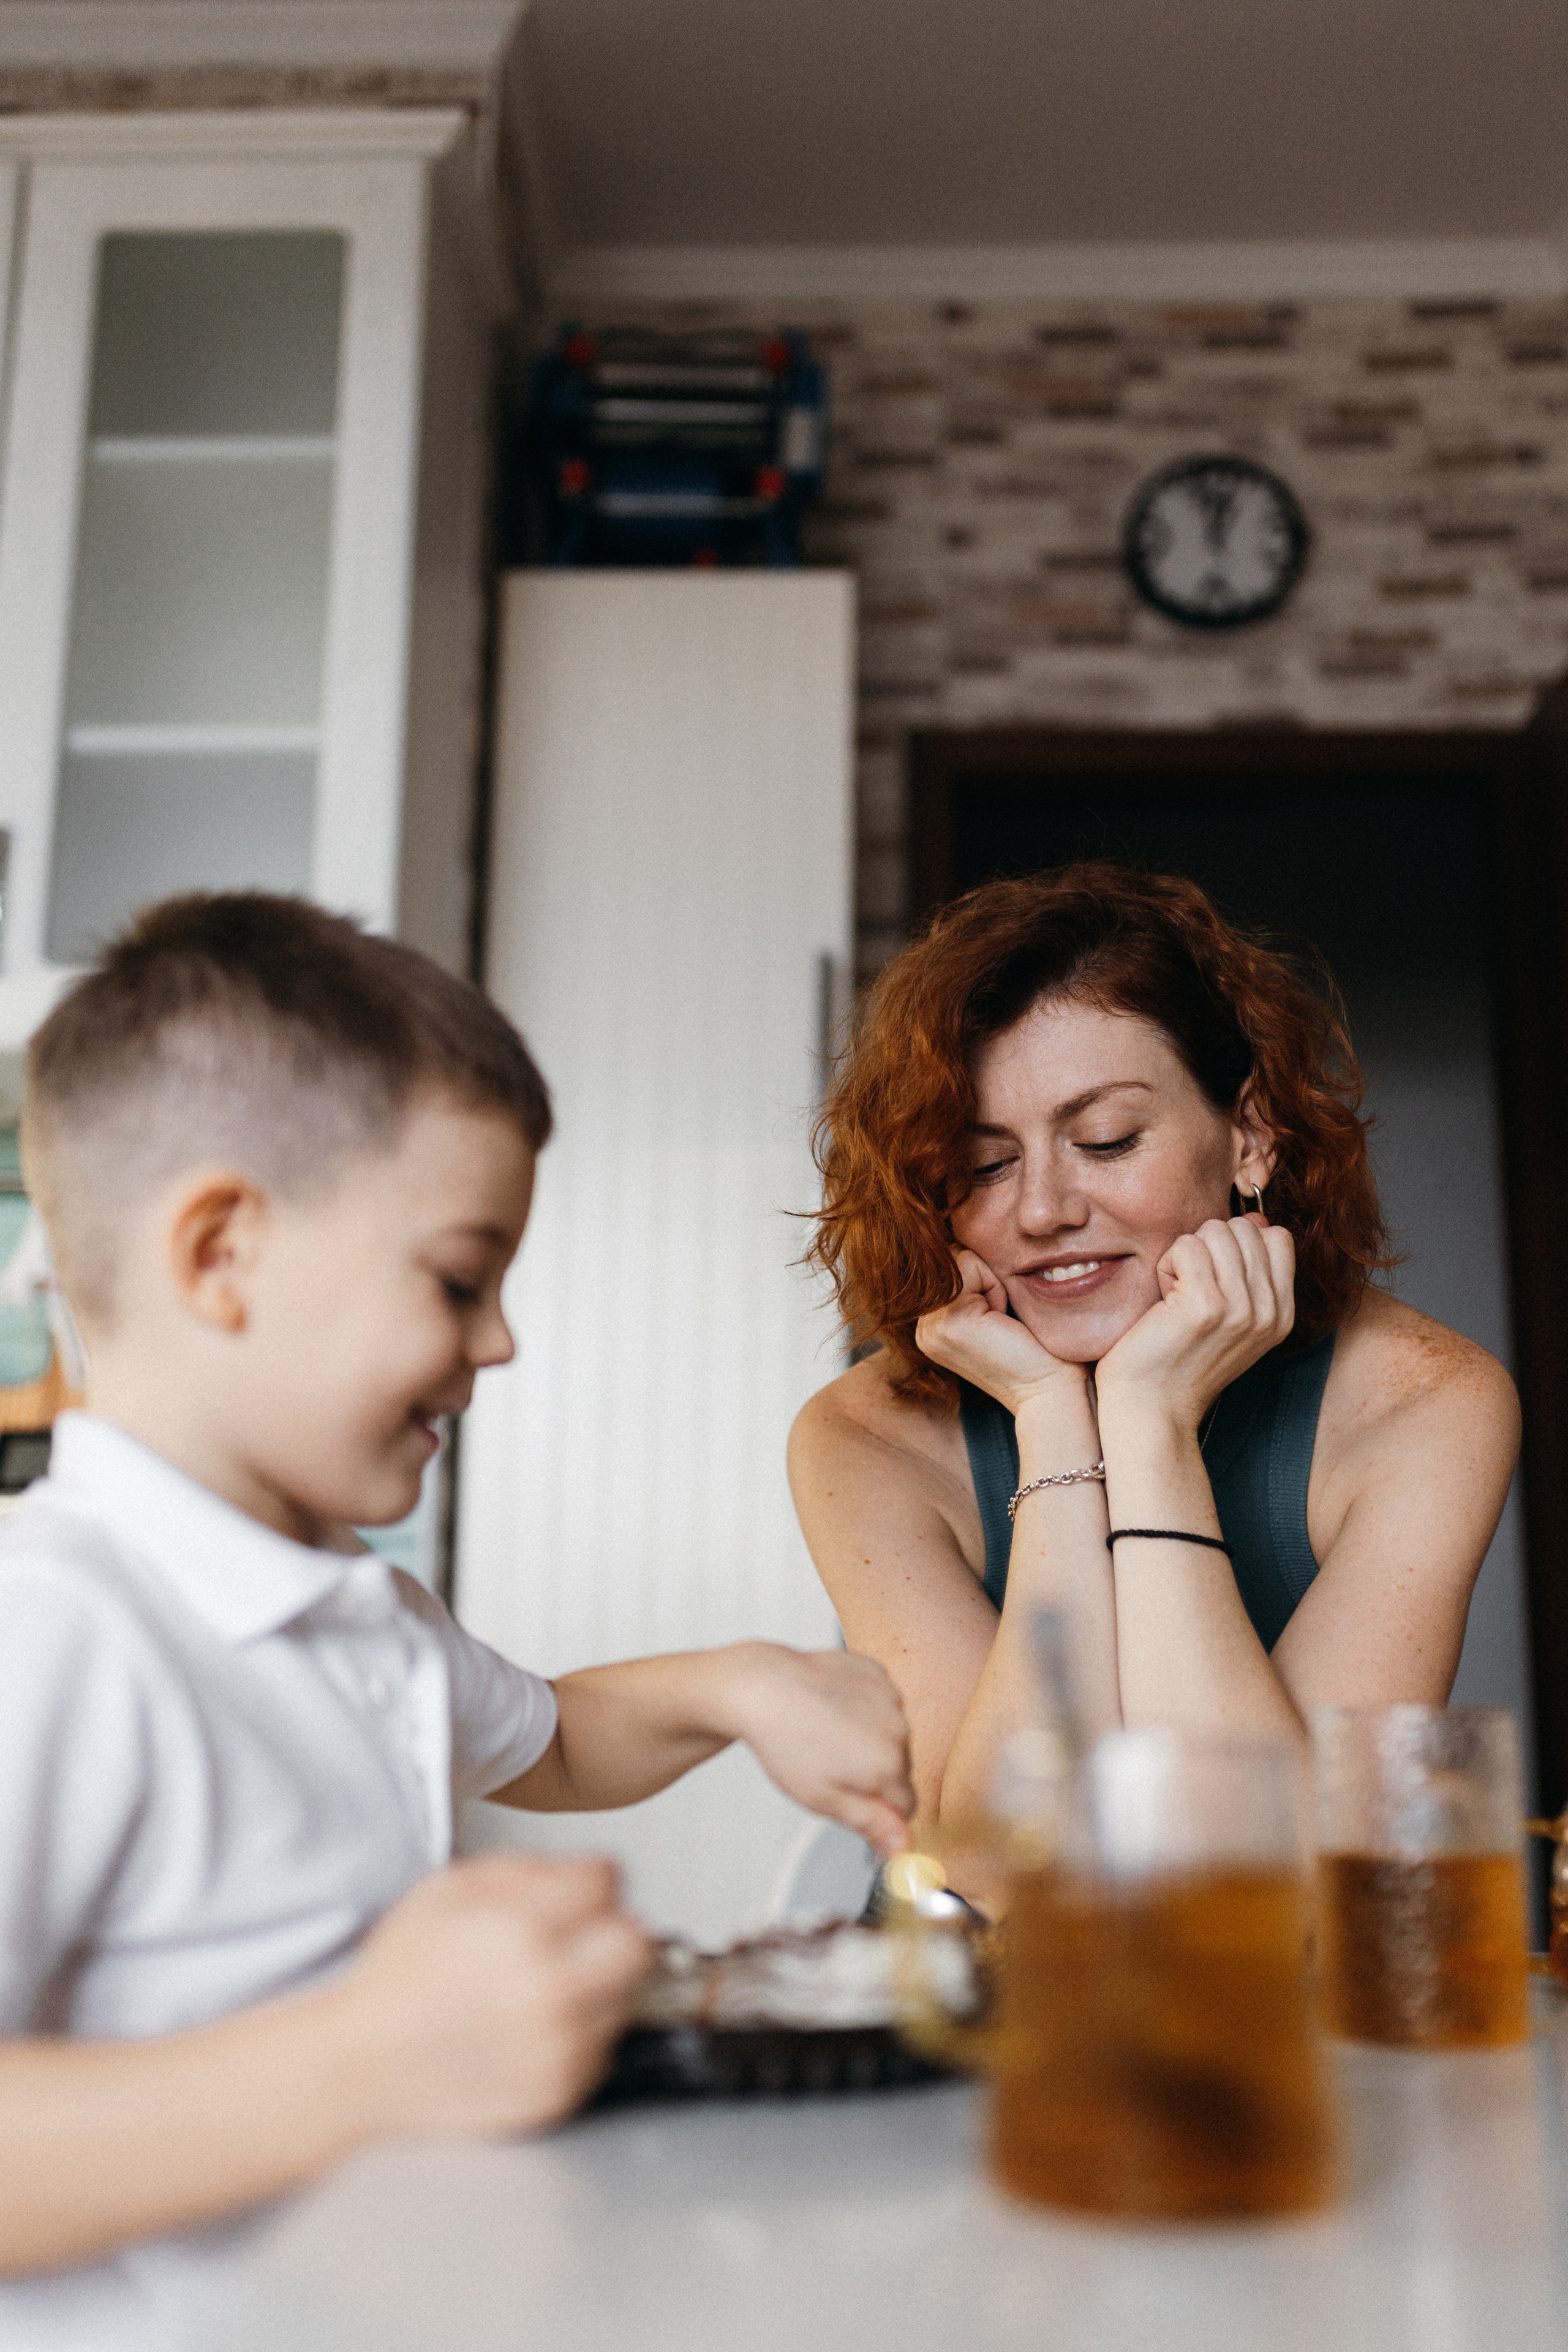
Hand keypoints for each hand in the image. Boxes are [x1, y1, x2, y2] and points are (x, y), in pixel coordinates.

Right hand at [334, 1854, 652, 2142]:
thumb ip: (526, 1869)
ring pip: (625, 1995)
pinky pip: (602, 2045)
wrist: (365, 2064)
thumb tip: (586, 1872)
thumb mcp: (448, 1887)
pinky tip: (533, 2025)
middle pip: (635, 1942)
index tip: (579, 1892)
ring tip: (543, 1985)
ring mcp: (556, 2048)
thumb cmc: (402, 1975)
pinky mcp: (559, 2092)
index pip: (607, 1879)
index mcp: (519, 1929)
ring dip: (597, 1983)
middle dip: (611, 1930)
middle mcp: (546, 1991)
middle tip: (581, 1937)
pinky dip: (579, 2031)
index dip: (590, 1880)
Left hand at [724, 1646, 914, 1855]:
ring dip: (870, 1739)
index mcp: (887, 1765)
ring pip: (891, 1735)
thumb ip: (871, 1825)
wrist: (762, 1688)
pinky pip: (881, 1702)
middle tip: (830, 1766)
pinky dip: (863, 1708)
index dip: (880, 1812)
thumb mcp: (823, 1800)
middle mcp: (897, 1729)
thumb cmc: (785, 1743)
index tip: (854, 1802)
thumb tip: (903, 1846)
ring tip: (827, 1735)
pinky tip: (831, 1709)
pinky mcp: (876, 1672)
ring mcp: (888, 1696)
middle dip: (873, 1774)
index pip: (907, 1806)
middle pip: (900, 1769)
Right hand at [915, 1248, 1086, 1416]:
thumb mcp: (998, 1310)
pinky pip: (969, 1267)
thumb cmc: (1039, 1351)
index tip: (1003, 1314)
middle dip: (985, 1275)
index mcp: (933, 1327)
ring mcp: (930, 1328)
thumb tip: (969, 1232)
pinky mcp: (948, 1322)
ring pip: (958, 1259)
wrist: (1052, 1391)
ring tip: (1004, 1319)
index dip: (983, 1276)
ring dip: (991, 1281)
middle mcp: (924, 1329)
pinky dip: (995, 1285)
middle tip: (1005, 1317)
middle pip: (950, 1258)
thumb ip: (976, 1282)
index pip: (949, 1266)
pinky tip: (1004, 1318)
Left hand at [1095, 1214, 1294, 1436]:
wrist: (1151, 1410)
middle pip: (1244, 1228)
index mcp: (1281, 1314)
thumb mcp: (1228, 1317)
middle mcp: (1269, 1312)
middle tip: (1188, 1290)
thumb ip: (1247, 1271)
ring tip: (1175, 1295)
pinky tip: (1162, 1301)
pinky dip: (1165, 1265)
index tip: (1211, 1279)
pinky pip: (1185, 1246)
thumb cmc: (1176, 1360)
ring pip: (1215, 1231)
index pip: (1277, 1237)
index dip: (1237, 1244)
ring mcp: (1241, 1309)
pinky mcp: (1205, 1305)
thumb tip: (1255, 1218)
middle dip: (1207, 1248)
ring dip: (1185, 1255)